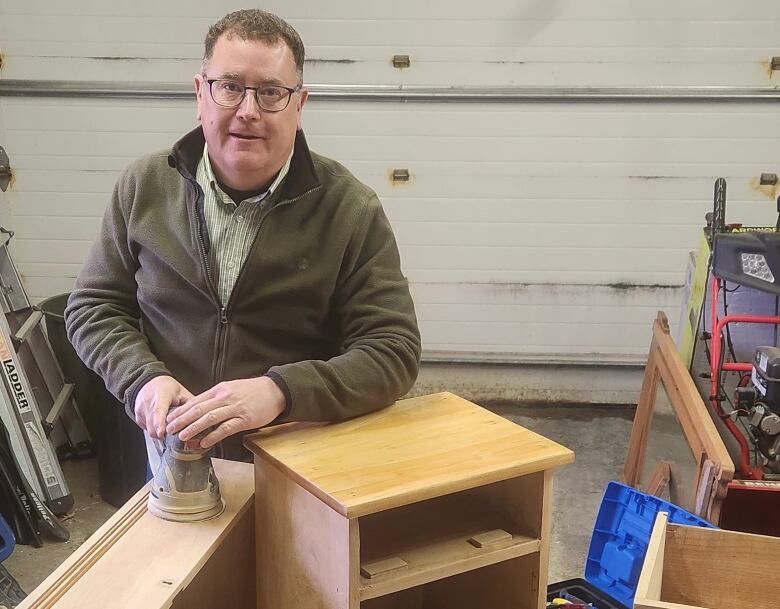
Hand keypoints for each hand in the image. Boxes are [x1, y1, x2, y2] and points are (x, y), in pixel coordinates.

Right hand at [134, 375, 193, 438]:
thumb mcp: (182, 392)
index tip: (163, 433)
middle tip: (175, 435)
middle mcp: (148, 402)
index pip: (159, 411)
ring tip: (169, 430)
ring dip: (159, 433)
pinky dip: (154, 430)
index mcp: (161, 395)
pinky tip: (161, 425)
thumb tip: (202, 416)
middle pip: (153, 424)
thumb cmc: (167, 387)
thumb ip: (191, 404)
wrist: (149, 381)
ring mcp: (141, 409)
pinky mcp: (137, 415)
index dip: (160, 423)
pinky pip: (145, 428)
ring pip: (149, 428)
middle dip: (163, 433)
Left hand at [165, 377, 285, 447]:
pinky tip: (204, 442)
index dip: (181, 410)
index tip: (169, 418)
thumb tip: (199, 409)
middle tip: (169, 429)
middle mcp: (225, 397)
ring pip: (210, 418)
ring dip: (194, 427)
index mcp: (219, 390)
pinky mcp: (245, 419)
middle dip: (182, 419)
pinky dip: (214, 435)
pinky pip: (226, 428)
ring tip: (182, 436)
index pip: (196, 400)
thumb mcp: (231, 388)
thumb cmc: (252, 391)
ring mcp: (235, 408)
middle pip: (199, 409)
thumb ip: (216, 398)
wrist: (274, 390)